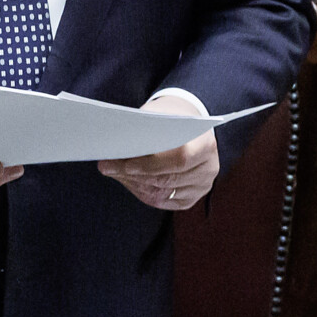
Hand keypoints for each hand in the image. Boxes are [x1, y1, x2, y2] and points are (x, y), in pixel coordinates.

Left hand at [99, 93, 218, 211]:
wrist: (187, 127)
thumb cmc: (171, 118)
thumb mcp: (159, 115)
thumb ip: (144, 129)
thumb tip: (117, 145)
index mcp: (206, 144)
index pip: (180, 159)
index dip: (151, 165)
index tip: (125, 164)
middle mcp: (208, 169)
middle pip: (168, 179)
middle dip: (134, 175)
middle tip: (107, 167)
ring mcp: (202, 186)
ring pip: (163, 194)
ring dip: (134, 184)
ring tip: (114, 172)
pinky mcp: (191, 198)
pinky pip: (163, 202)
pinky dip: (142, 193)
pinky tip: (128, 181)